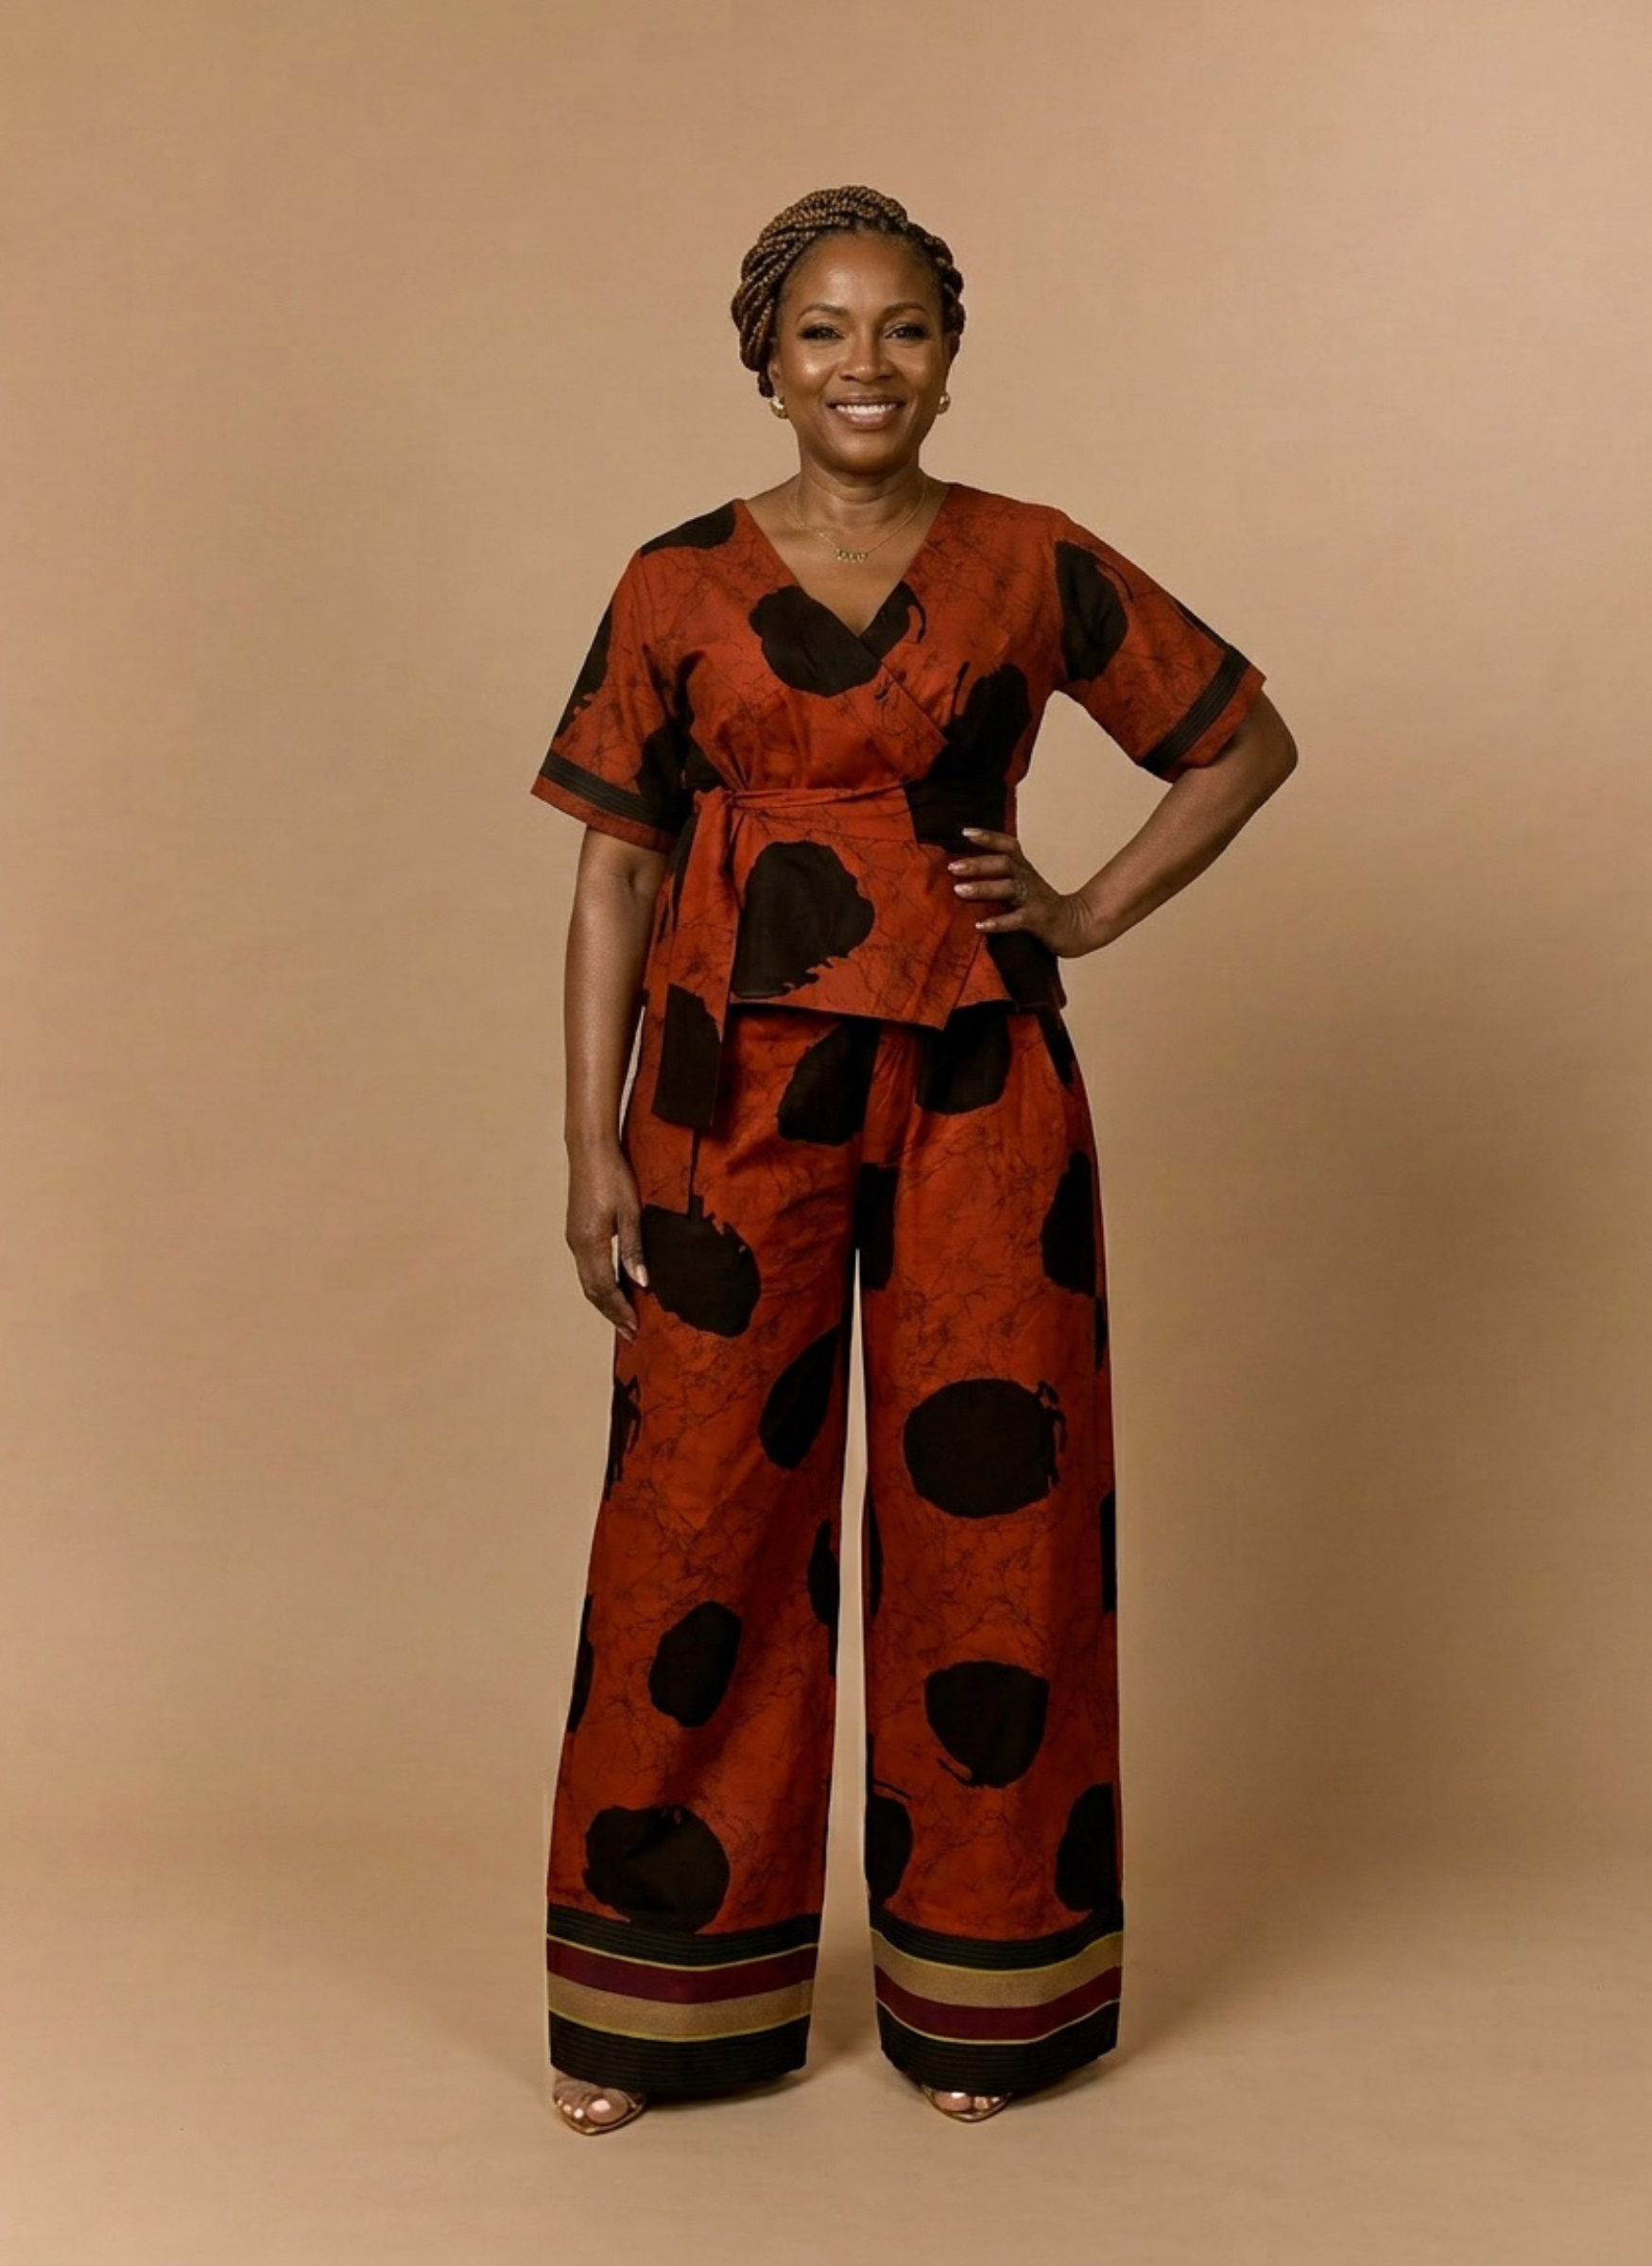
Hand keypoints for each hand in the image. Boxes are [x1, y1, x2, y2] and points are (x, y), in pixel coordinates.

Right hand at [565, 1142, 649, 1340]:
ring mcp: (574, 1238)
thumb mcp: (631, 1212)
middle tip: (630, 1333)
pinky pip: (587, 1268)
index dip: (620, 1310)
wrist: (589, 1150)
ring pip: (587, 1281)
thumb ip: (634, 1249)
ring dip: (605, 1302)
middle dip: (611, 1313)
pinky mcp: (577, 1231)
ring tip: (623, 1317)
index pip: (604, 1288)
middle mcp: (577, 1245)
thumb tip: (641, 1283)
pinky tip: (614, 1288)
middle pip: (592, 1291)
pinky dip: (600, 1285)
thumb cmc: (613, 1176)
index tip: (635, 1328)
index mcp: (590, 1243)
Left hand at [947, 828, 1093, 957]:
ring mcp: (1033, 899)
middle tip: (952, 866)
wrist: (1076, 926)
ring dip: (983, 888)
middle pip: (1005, 864)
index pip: (1008, 846)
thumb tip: (963, 871)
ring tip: (959, 890)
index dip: (989, 837)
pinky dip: (998, 922)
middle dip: (978, 864)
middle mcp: (1028, 879)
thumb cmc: (1040, 905)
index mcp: (1024, 869)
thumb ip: (999, 877)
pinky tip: (980, 926)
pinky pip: (1017, 920)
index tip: (965, 832)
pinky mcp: (1037, 920)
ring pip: (1009, 888)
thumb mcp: (1022, 885)